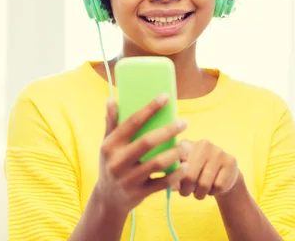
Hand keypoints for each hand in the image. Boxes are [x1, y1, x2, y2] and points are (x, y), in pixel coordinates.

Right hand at [94, 94, 189, 213]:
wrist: (108, 199)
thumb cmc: (111, 163)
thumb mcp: (106, 144)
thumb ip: (111, 122)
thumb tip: (110, 99)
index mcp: (110, 145)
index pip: (132, 122)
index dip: (150, 108)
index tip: (166, 96)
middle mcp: (117, 162)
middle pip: (147, 142)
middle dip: (168, 131)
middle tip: (184, 122)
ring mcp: (128, 179)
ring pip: (156, 164)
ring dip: (175, 153)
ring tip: (187, 145)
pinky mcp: (139, 194)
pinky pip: (161, 184)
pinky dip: (175, 175)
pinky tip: (185, 165)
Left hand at [177, 140, 239, 199]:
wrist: (222, 173)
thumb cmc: (197, 174)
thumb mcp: (183, 173)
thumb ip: (176, 177)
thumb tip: (173, 187)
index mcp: (187, 144)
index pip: (176, 164)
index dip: (175, 179)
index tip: (176, 187)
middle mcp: (203, 144)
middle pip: (190, 176)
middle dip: (186, 190)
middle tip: (186, 193)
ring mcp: (218, 151)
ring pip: (204, 184)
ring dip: (200, 194)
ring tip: (200, 191)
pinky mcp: (230, 161)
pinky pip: (218, 186)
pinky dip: (213, 192)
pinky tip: (213, 186)